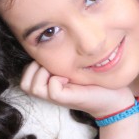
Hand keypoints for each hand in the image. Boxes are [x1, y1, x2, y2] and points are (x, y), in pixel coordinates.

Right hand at [20, 61, 134, 117]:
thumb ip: (60, 55)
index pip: (25, 73)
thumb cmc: (95, 77)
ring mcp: (55, 97)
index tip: (53, 58)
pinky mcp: (65, 100)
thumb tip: (47, 38)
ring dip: (42, 74)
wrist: (113, 95)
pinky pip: (51, 88)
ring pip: (31, 86)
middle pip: (24, 82)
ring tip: (60, 72)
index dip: (33, 63)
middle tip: (55, 65)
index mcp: (49, 82)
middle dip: (34, 68)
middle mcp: (49, 91)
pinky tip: (69, 78)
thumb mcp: (73, 62)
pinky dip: (57, 80)